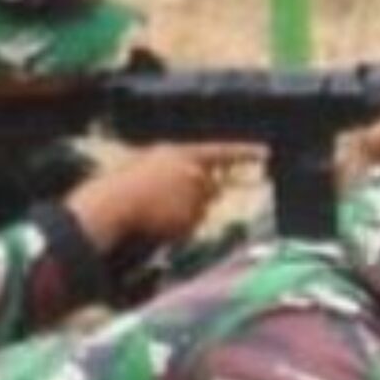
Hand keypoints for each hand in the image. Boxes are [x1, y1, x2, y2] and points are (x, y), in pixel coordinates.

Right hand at [67, 145, 255, 249]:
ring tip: (154, 212)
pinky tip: (158, 223)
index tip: (266, 153)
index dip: (244, 152)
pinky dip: (179, 228)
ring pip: (199, 209)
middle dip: (197, 195)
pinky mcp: (191, 218)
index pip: (221, 152)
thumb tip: (197, 178)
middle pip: (210, 187)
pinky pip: (191, 226)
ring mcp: (194, 196)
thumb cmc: (123, 183)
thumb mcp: (148, 163)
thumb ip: (175, 168)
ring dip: (183, 213)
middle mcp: (193, 173)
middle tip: (166, 202)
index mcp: (181, 153)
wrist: (114, 203)